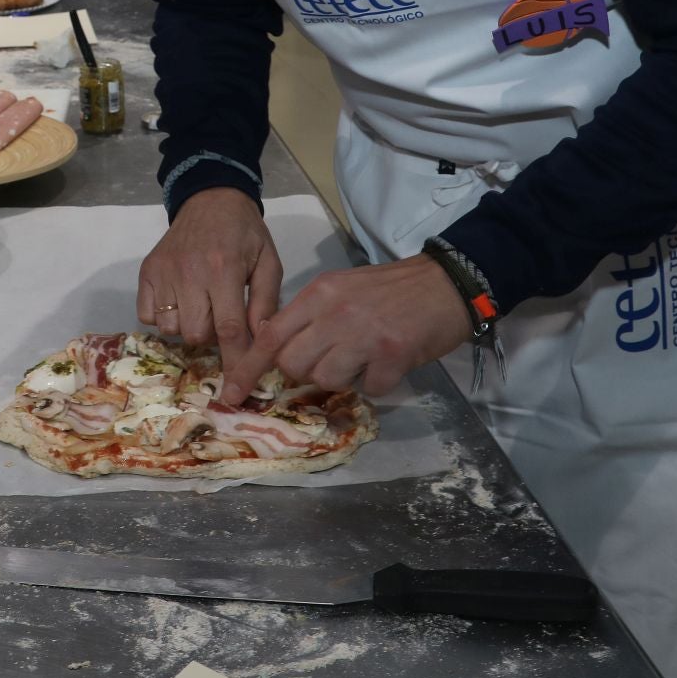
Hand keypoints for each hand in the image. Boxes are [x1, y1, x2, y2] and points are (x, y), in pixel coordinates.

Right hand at [136, 187, 281, 383]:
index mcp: (224, 270)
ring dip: (187, 326)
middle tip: (220, 316)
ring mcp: (163, 272)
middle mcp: (189, 273)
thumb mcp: (268, 262)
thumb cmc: (244, 233)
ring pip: (170, 328)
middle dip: (211, 336)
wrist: (210, 198)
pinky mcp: (145, 271)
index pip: (228, 328)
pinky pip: (147, 315)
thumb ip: (266, 303)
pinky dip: (162, 316)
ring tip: (199, 305)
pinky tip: (178, 300)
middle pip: (196, 334)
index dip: (234, 363)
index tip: (236, 390)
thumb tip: (261, 343)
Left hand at [219, 254, 472, 402]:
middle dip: (305, 372)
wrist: (446, 283)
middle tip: (332, 360)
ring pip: (326, 379)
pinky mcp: (392, 353)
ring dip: (343, 378)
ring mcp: (363, 333)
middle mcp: (334, 312)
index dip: (248, 367)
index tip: (231, 394)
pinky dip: (377, 383)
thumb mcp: (339, 289)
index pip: (270, 335)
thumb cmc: (390, 290)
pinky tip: (388, 364)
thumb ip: (309, 315)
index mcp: (318, 294)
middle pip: (293, 363)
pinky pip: (369, 387)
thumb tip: (278, 349)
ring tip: (363, 358)